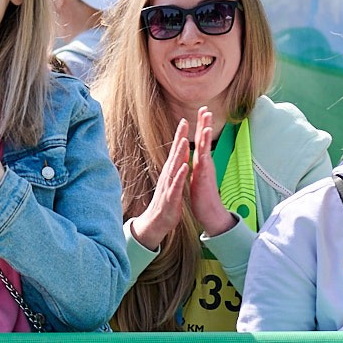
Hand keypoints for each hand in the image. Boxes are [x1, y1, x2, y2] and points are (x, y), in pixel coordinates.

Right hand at [130, 120, 192, 250]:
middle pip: (174, 153)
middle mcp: (168, 175)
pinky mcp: (171, 196)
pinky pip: (176, 184)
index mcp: (170, 171)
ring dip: (179, 153)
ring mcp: (168, 185)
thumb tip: (180, 154)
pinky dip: (180, 175)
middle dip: (179, 137)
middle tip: (184, 121)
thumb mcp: (173, 181)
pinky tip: (185, 166)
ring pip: (174, 166)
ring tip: (184, 140)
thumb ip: (176, 167)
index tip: (184, 120)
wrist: (157, 221)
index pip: (176, 150)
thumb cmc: (167, 201)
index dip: (180, 135)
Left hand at [188, 109, 239, 235]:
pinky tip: (203, 147)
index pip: (201, 139)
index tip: (201, 110)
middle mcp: (205, 162)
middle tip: (205, 108)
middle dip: (205, 123)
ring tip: (207, 120)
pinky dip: (203, 155)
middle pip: (205, 139)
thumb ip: (200, 163)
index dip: (201, 125)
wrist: (209, 211)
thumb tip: (200, 153)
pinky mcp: (204, 178)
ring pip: (206, 149)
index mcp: (202, 161)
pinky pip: (204, 165)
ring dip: (206, 134)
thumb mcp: (199, 174)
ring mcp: (206, 169)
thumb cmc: (203, 194)